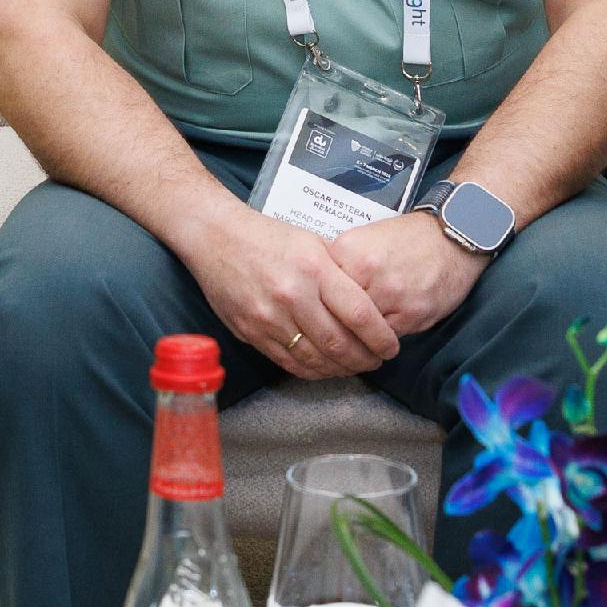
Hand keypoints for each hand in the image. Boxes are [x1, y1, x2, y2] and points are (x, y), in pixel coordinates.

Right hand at [177, 203, 401, 379]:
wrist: (214, 237)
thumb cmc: (267, 236)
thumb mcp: (313, 243)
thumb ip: (340, 275)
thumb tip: (370, 307)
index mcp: (313, 269)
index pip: (360, 315)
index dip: (381, 338)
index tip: (391, 347)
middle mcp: (292, 296)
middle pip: (339, 344)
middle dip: (365, 359)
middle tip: (378, 361)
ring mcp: (269, 318)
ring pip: (315, 360)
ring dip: (341, 369)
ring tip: (354, 367)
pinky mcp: (251, 333)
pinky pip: (289, 363)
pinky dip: (313, 370)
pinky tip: (325, 367)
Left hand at [328, 208, 487, 340]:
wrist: (453, 235)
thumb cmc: (409, 239)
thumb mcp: (364, 240)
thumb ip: (340, 265)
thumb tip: (316, 293)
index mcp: (348, 251)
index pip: (317, 291)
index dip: (316, 306)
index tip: (314, 314)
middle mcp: (367, 272)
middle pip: (335, 314)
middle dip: (333, 326)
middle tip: (330, 334)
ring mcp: (391, 294)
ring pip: (359, 332)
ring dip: (356, 338)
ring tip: (355, 339)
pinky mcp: (412, 314)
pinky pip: (385, 338)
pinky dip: (380, 340)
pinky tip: (379, 335)